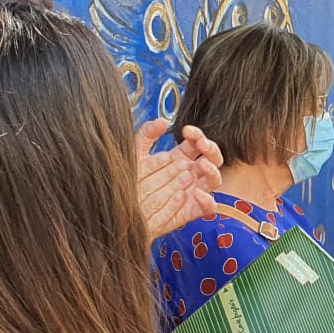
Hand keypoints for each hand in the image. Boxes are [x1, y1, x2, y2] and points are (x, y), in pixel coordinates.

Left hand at [136, 119, 222, 238]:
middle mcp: (190, 174)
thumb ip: (147, 135)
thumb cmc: (128, 183)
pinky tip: (197, 193)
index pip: (197, 143)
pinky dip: (207, 200)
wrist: (120, 211)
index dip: (196, 135)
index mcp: (179, 158)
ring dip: (212, 171)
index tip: (186, 130)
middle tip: (200, 144)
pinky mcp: (190, 212)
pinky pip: (208, 207)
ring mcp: (192, 193)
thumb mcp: (134, 154)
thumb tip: (162, 121)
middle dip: (210, 149)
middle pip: (211, 159)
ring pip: (214, 180)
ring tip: (202, 164)